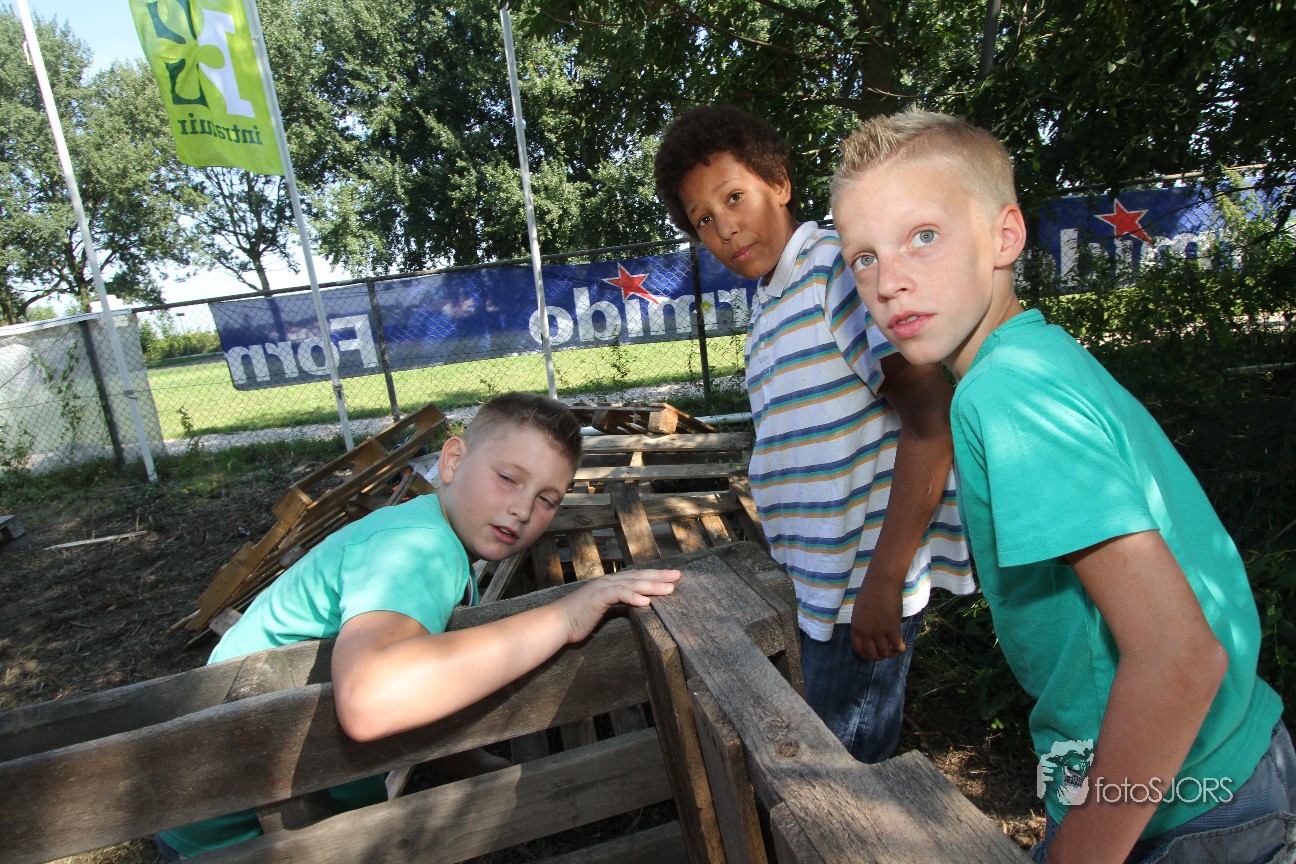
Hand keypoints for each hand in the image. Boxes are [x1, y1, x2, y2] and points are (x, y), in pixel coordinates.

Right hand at [556, 568, 681, 642]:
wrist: (557, 623)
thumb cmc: (578, 619)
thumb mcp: (604, 613)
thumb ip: (618, 608)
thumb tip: (633, 608)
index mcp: (610, 584)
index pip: (637, 578)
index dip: (655, 577)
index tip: (672, 578)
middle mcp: (608, 582)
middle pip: (638, 576)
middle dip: (659, 576)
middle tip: (678, 576)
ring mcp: (602, 588)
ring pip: (632, 583)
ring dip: (652, 586)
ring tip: (669, 589)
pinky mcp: (598, 597)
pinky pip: (619, 595)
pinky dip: (633, 597)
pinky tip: (647, 601)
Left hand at [850, 576, 904, 660]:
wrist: (881, 583)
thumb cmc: (870, 592)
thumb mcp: (859, 611)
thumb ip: (862, 623)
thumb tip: (867, 634)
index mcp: (856, 627)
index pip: (858, 649)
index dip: (866, 655)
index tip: (872, 656)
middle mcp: (866, 632)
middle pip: (872, 654)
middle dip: (879, 657)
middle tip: (886, 653)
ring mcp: (879, 632)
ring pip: (885, 652)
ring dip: (891, 654)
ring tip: (894, 651)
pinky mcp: (892, 629)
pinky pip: (896, 645)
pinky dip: (900, 648)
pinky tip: (902, 647)